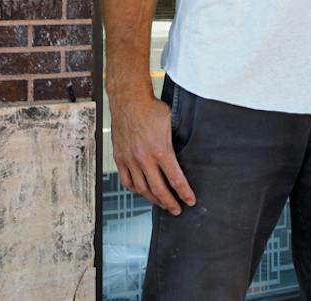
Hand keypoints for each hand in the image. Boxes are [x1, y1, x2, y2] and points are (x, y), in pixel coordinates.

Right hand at [110, 87, 196, 214]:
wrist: (129, 101)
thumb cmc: (152, 109)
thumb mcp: (172, 123)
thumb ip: (177, 141)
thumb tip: (187, 153)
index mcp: (161, 150)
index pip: (175, 179)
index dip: (184, 192)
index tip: (190, 201)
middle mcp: (144, 158)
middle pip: (159, 189)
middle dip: (170, 203)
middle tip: (177, 210)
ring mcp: (130, 160)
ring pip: (142, 189)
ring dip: (153, 199)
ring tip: (162, 203)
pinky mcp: (120, 158)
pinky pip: (127, 181)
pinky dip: (136, 190)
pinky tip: (143, 192)